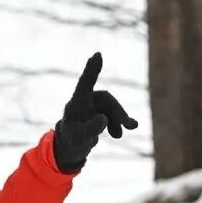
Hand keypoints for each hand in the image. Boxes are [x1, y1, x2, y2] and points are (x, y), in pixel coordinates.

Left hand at [53, 52, 137, 173]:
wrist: (70, 147)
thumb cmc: (71, 141)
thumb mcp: (79, 140)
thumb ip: (90, 129)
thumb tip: (104, 119)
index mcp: (75, 105)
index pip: (84, 84)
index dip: (91, 71)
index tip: (96, 55)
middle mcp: (84, 101)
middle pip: (106, 99)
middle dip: (119, 112)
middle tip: (131, 126)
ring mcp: (92, 105)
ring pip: (111, 106)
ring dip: (120, 118)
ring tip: (123, 133)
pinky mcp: (99, 110)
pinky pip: (113, 113)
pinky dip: (118, 123)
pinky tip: (119, 135)